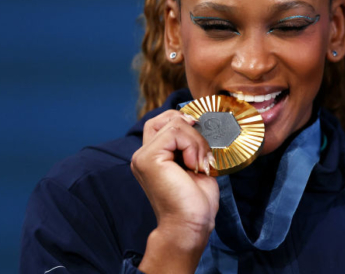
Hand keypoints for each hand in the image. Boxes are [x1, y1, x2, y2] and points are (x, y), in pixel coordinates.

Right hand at [130, 110, 218, 272]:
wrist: (190, 226)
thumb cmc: (195, 202)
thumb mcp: (196, 164)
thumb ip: (191, 144)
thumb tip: (201, 122)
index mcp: (152, 157)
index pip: (165, 122)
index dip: (186, 124)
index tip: (202, 143)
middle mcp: (142, 155)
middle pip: (165, 118)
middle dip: (190, 126)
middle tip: (201, 150)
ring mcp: (142, 156)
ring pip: (175, 123)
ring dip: (196, 140)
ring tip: (199, 163)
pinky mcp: (148, 158)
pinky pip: (176, 131)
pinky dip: (193, 145)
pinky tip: (194, 165)